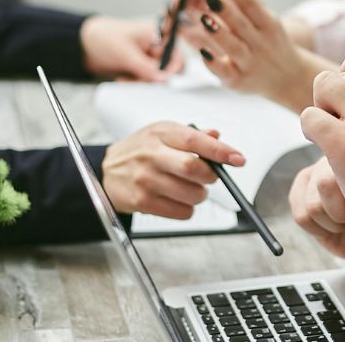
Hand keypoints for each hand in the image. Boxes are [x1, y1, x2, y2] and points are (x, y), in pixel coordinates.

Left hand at [80, 15, 181, 81]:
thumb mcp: (126, 54)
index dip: (170, 69)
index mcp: (157, 34)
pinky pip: (144, 79)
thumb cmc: (104, 38)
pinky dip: (135, 82)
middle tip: (137, 80)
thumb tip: (163, 79)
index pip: (175, 54)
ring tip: (124, 79)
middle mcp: (156, 45)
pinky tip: (122, 78)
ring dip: (141, 82)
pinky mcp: (140, 66)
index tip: (160, 80)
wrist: (84, 44)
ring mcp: (148, 57)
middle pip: (167, 68)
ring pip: (155, 77)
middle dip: (152, 78)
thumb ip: (146, 67)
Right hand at [102, 122, 245, 218]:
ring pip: (191, 194)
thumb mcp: (162, 133)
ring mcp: (145, 179)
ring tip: (189, 188)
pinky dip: (187, 209)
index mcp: (161, 133)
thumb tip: (217, 135)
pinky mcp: (142, 201)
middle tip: (209, 176)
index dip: (220, 150)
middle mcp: (152, 154)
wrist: (106, 171)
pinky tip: (176, 199)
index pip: (195, 140)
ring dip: (199, 194)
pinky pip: (180, 212)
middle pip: (193, 169)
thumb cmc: (139, 150)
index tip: (238, 158)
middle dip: (210, 176)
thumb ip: (192, 135)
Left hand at [168, 0, 318, 109]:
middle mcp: (261, 43)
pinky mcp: (238, 81)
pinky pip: (224, 71)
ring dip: (219, 34)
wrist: (288, 78)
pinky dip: (214, 62)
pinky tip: (202, 51)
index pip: (250, 2)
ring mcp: (250, 63)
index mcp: (268, 23)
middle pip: (242, 24)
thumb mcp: (264, 18)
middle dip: (226, 11)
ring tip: (204, 19)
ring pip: (233, 47)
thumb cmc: (269, 41)